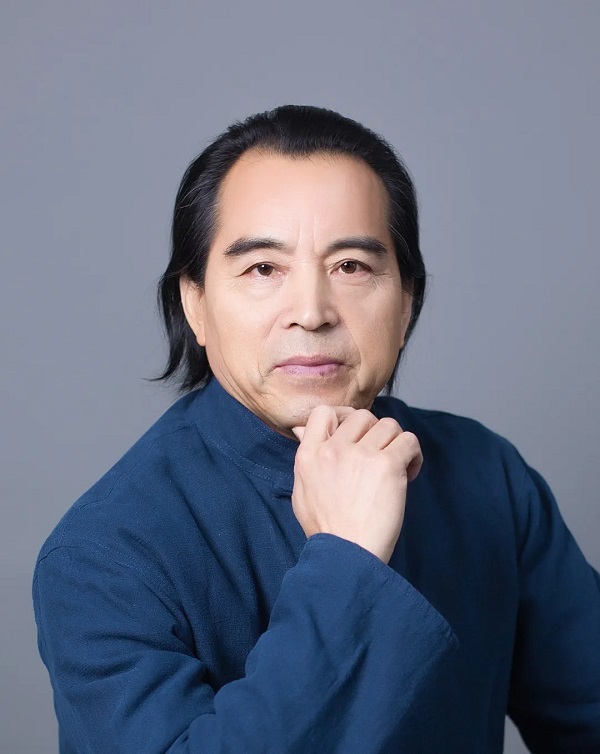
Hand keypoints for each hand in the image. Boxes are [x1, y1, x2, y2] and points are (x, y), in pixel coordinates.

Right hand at [291, 406, 422, 563]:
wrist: (347, 556)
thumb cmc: (326, 530)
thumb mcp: (302, 490)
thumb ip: (305, 457)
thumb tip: (301, 428)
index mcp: (309, 455)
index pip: (324, 412)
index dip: (344, 417)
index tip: (355, 435)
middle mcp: (333, 449)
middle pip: (362, 416)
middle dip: (374, 433)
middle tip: (379, 457)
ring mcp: (360, 455)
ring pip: (388, 425)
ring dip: (396, 442)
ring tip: (397, 466)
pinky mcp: (386, 465)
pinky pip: (409, 440)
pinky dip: (413, 454)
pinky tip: (409, 473)